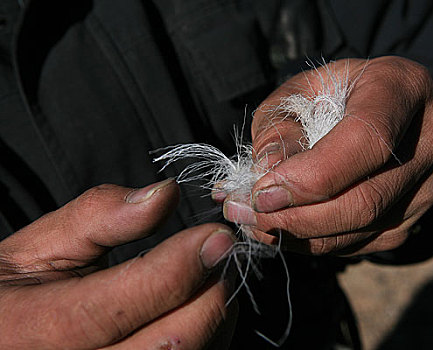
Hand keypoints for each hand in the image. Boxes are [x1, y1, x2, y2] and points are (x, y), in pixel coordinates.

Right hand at [0, 179, 236, 348]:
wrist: (5, 335)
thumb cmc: (17, 292)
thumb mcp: (39, 246)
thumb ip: (99, 216)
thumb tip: (165, 194)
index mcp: (37, 327)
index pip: (125, 301)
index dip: (180, 265)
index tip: (214, 235)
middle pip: (170, 342)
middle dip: (209, 292)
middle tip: (217, 253)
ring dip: (214, 315)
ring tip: (207, 277)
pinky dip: (209, 337)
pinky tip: (196, 308)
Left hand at [222, 56, 432, 255]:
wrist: (364, 109)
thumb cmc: (325, 96)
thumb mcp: (293, 96)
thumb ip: (278, 132)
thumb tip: (266, 182)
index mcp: (402, 86)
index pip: (367, 141)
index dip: (313, 177)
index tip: (261, 194)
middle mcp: (430, 137)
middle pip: (366, 198)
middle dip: (298, 217)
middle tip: (246, 216)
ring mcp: (429, 183)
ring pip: (362, 228)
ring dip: (300, 235)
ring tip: (254, 223)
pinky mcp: (414, 216)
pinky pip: (362, 243)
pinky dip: (315, 243)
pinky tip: (283, 229)